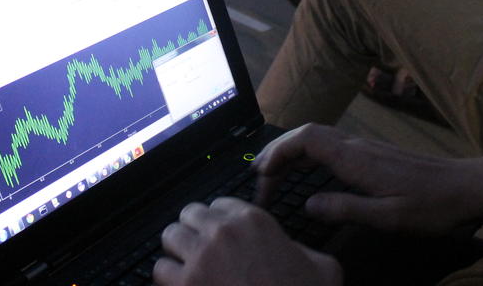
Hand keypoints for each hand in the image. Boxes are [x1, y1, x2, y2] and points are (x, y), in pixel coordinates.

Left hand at [154, 197, 341, 285]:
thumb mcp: (321, 265)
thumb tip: (294, 251)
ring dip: (177, 251)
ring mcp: (201, 257)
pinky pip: (160, 269)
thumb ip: (301, 249)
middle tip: (201, 249)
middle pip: (189, 214)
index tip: (221, 235)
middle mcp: (223, 232)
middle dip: (194, 231)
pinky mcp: (187, 284)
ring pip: (170, 236)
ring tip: (187, 266)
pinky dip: (168, 279)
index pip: (219, 204)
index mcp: (253, 220)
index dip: (219, 221)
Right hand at [253, 124, 482, 236]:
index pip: (305, 140)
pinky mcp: (374, 153)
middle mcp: (357, 147)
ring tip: (275, 174)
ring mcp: (366, 147)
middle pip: (306, 134)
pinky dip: (309, 154)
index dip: (278, 151)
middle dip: (278, 150)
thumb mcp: (389, 217)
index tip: (262, 174)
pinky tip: (308, 173)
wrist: (471, 187)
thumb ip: (345, 209)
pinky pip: (331, 144)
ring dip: (292, 151)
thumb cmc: (433, 206)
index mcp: (356, 159)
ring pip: (318, 137)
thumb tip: (308, 205)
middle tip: (260, 178)